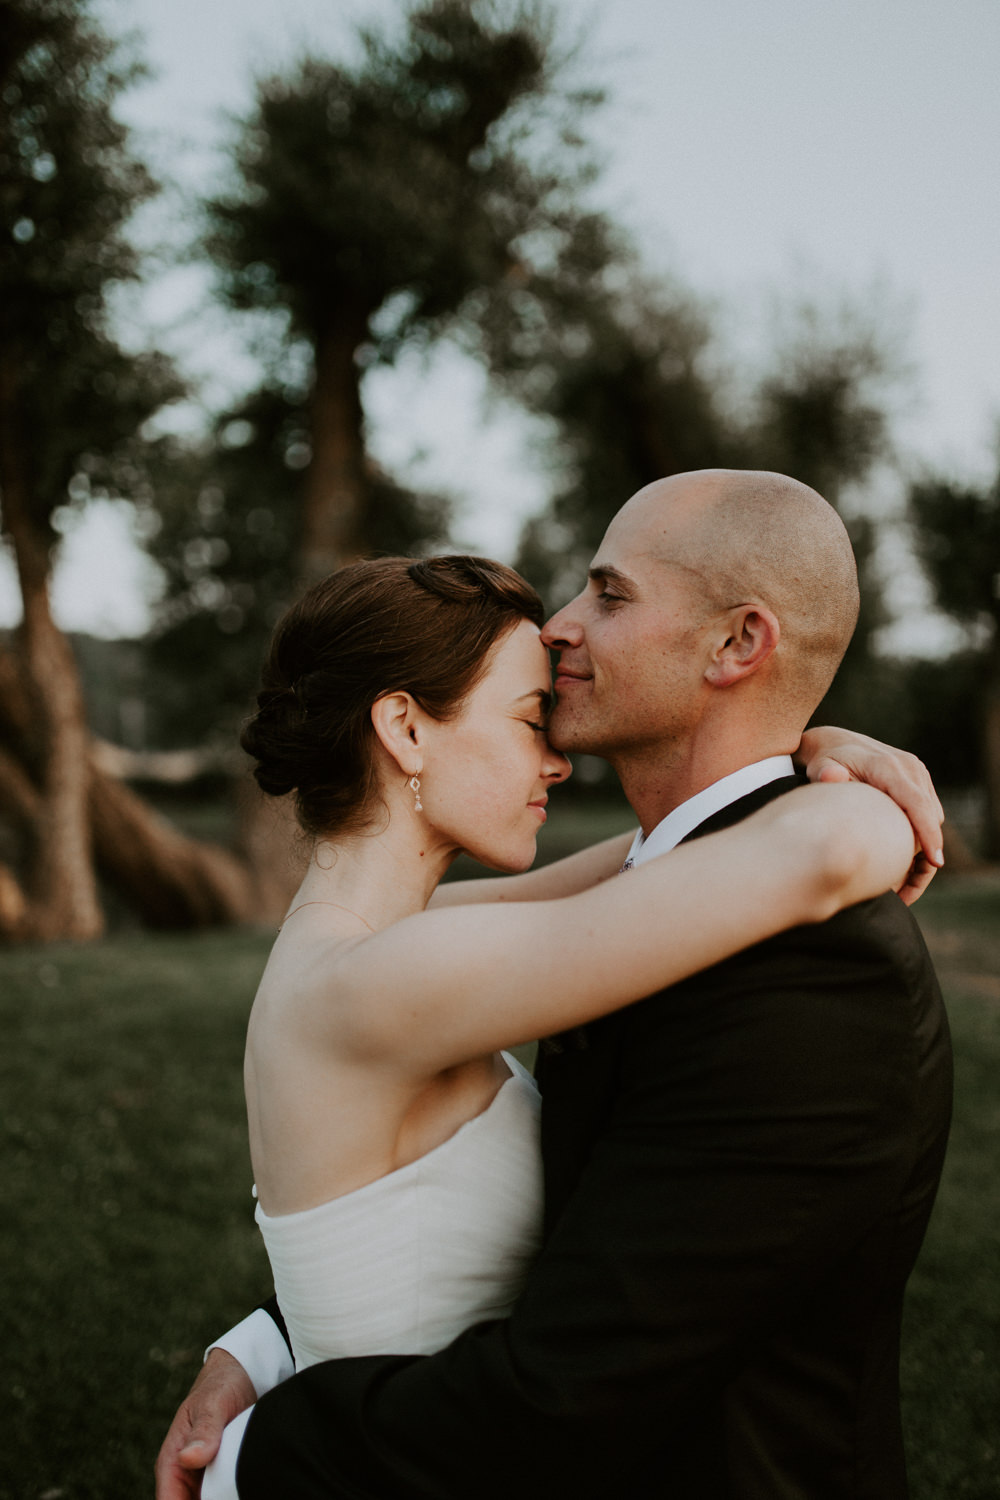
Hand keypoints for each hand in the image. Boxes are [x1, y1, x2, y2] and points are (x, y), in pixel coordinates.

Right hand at [155, 1348, 255, 1499]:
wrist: (244, 1371)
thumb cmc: (222, 1383)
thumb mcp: (214, 1402)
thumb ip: (204, 1430)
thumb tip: (187, 1458)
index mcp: (172, 1461)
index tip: (213, 1499)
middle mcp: (184, 1473)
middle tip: (234, 1493)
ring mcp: (203, 1476)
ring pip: (209, 1499)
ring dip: (224, 1497)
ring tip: (243, 1488)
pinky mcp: (222, 1474)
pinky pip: (224, 1494)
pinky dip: (232, 1494)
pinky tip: (247, 1488)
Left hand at [796, 727, 943, 904]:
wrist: (836, 744)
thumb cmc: (826, 761)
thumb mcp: (821, 766)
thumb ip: (825, 773)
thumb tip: (832, 776)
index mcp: (890, 767)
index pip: (916, 803)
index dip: (927, 833)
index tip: (935, 861)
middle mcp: (911, 769)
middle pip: (929, 817)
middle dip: (923, 854)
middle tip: (901, 891)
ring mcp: (918, 776)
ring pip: (932, 819)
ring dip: (923, 851)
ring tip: (900, 886)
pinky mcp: (918, 784)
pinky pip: (929, 816)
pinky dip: (921, 840)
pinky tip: (906, 869)